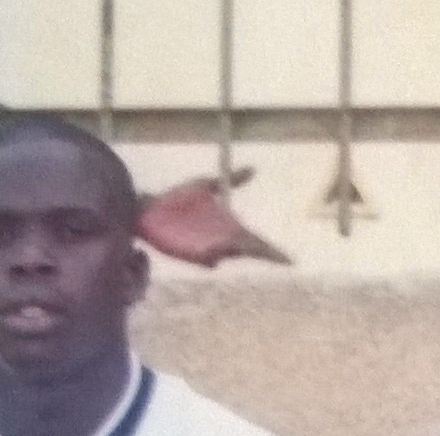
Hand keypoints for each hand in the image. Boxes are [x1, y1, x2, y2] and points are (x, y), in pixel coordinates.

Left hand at [136, 170, 290, 267]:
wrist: (148, 209)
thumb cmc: (175, 199)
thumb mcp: (206, 185)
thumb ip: (231, 179)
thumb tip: (254, 169)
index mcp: (229, 229)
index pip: (256, 242)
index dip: (273, 252)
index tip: (291, 262)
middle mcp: (223, 242)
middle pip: (249, 251)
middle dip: (264, 253)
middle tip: (281, 259)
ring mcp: (210, 251)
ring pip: (232, 254)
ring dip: (237, 248)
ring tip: (239, 243)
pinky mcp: (195, 256)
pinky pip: (211, 259)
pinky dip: (214, 254)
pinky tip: (214, 247)